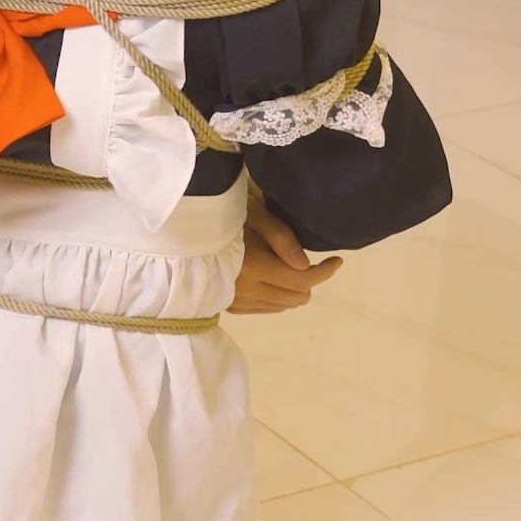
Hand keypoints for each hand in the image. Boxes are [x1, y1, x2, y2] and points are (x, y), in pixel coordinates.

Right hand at [231, 192, 341, 314]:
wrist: (184, 229)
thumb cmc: (221, 212)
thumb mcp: (254, 213)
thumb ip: (281, 238)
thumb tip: (305, 265)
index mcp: (253, 266)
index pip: (302, 280)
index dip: (325, 272)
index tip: (336, 260)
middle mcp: (245, 289)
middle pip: (296, 297)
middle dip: (309, 280)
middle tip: (303, 259)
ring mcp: (236, 300)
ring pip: (283, 305)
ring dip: (292, 288)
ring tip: (283, 265)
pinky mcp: (229, 305)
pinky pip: (265, 308)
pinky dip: (275, 295)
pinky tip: (268, 276)